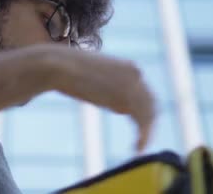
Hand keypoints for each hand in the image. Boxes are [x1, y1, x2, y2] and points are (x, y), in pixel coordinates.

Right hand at [37, 44, 155, 151]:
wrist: (61, 65)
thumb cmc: (68, 70)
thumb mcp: (95, 78)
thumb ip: (109, 89)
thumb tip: (117, 106)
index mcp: (130, 66)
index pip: (146, 92)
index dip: (145, 111)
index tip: (138, 125)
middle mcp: (136, 74)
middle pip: (151, 103)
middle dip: (148, 122)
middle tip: (141, 140)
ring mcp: (133, 85)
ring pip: (149, 114)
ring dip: (147, 132)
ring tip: (138, 146)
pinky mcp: (126, 97)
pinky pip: (143, 121)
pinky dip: (144, 136)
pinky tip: (137, 147)